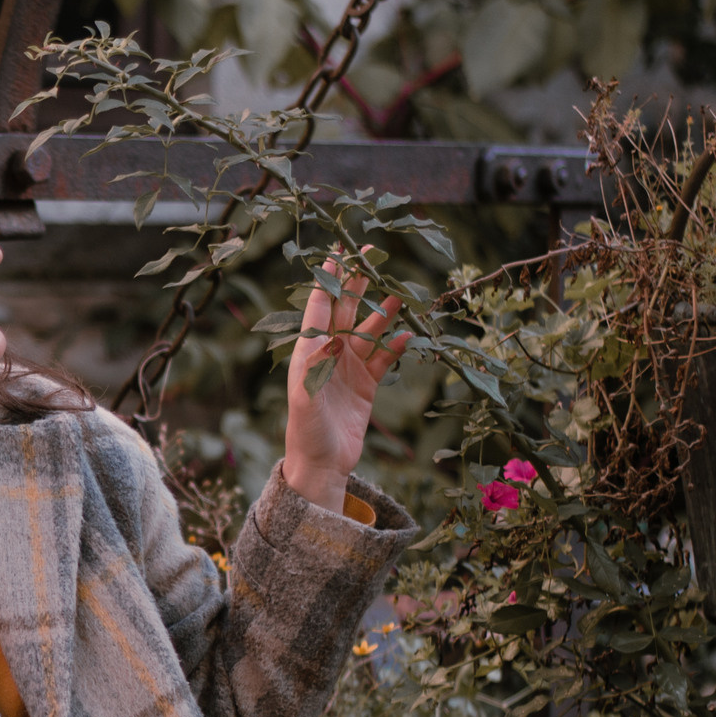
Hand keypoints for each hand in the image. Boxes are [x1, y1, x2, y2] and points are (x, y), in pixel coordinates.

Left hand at [283, 257, 409, 511]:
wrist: (322, 464)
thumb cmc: (307, 430)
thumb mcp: (305, 396)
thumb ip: (315, 365)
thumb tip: (328, 335)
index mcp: (309, 351)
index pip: (320, 307)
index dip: (329, 279)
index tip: (336, 252)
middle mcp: (329, 354)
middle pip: (346, 311)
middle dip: (358, 284)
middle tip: (371, 255)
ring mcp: (349, 368)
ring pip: (370, 331)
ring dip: (384, 312)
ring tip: (399, 293)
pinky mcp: (366, 385)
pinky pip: (385, 358)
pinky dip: (397, 346)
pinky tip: (410, 333)